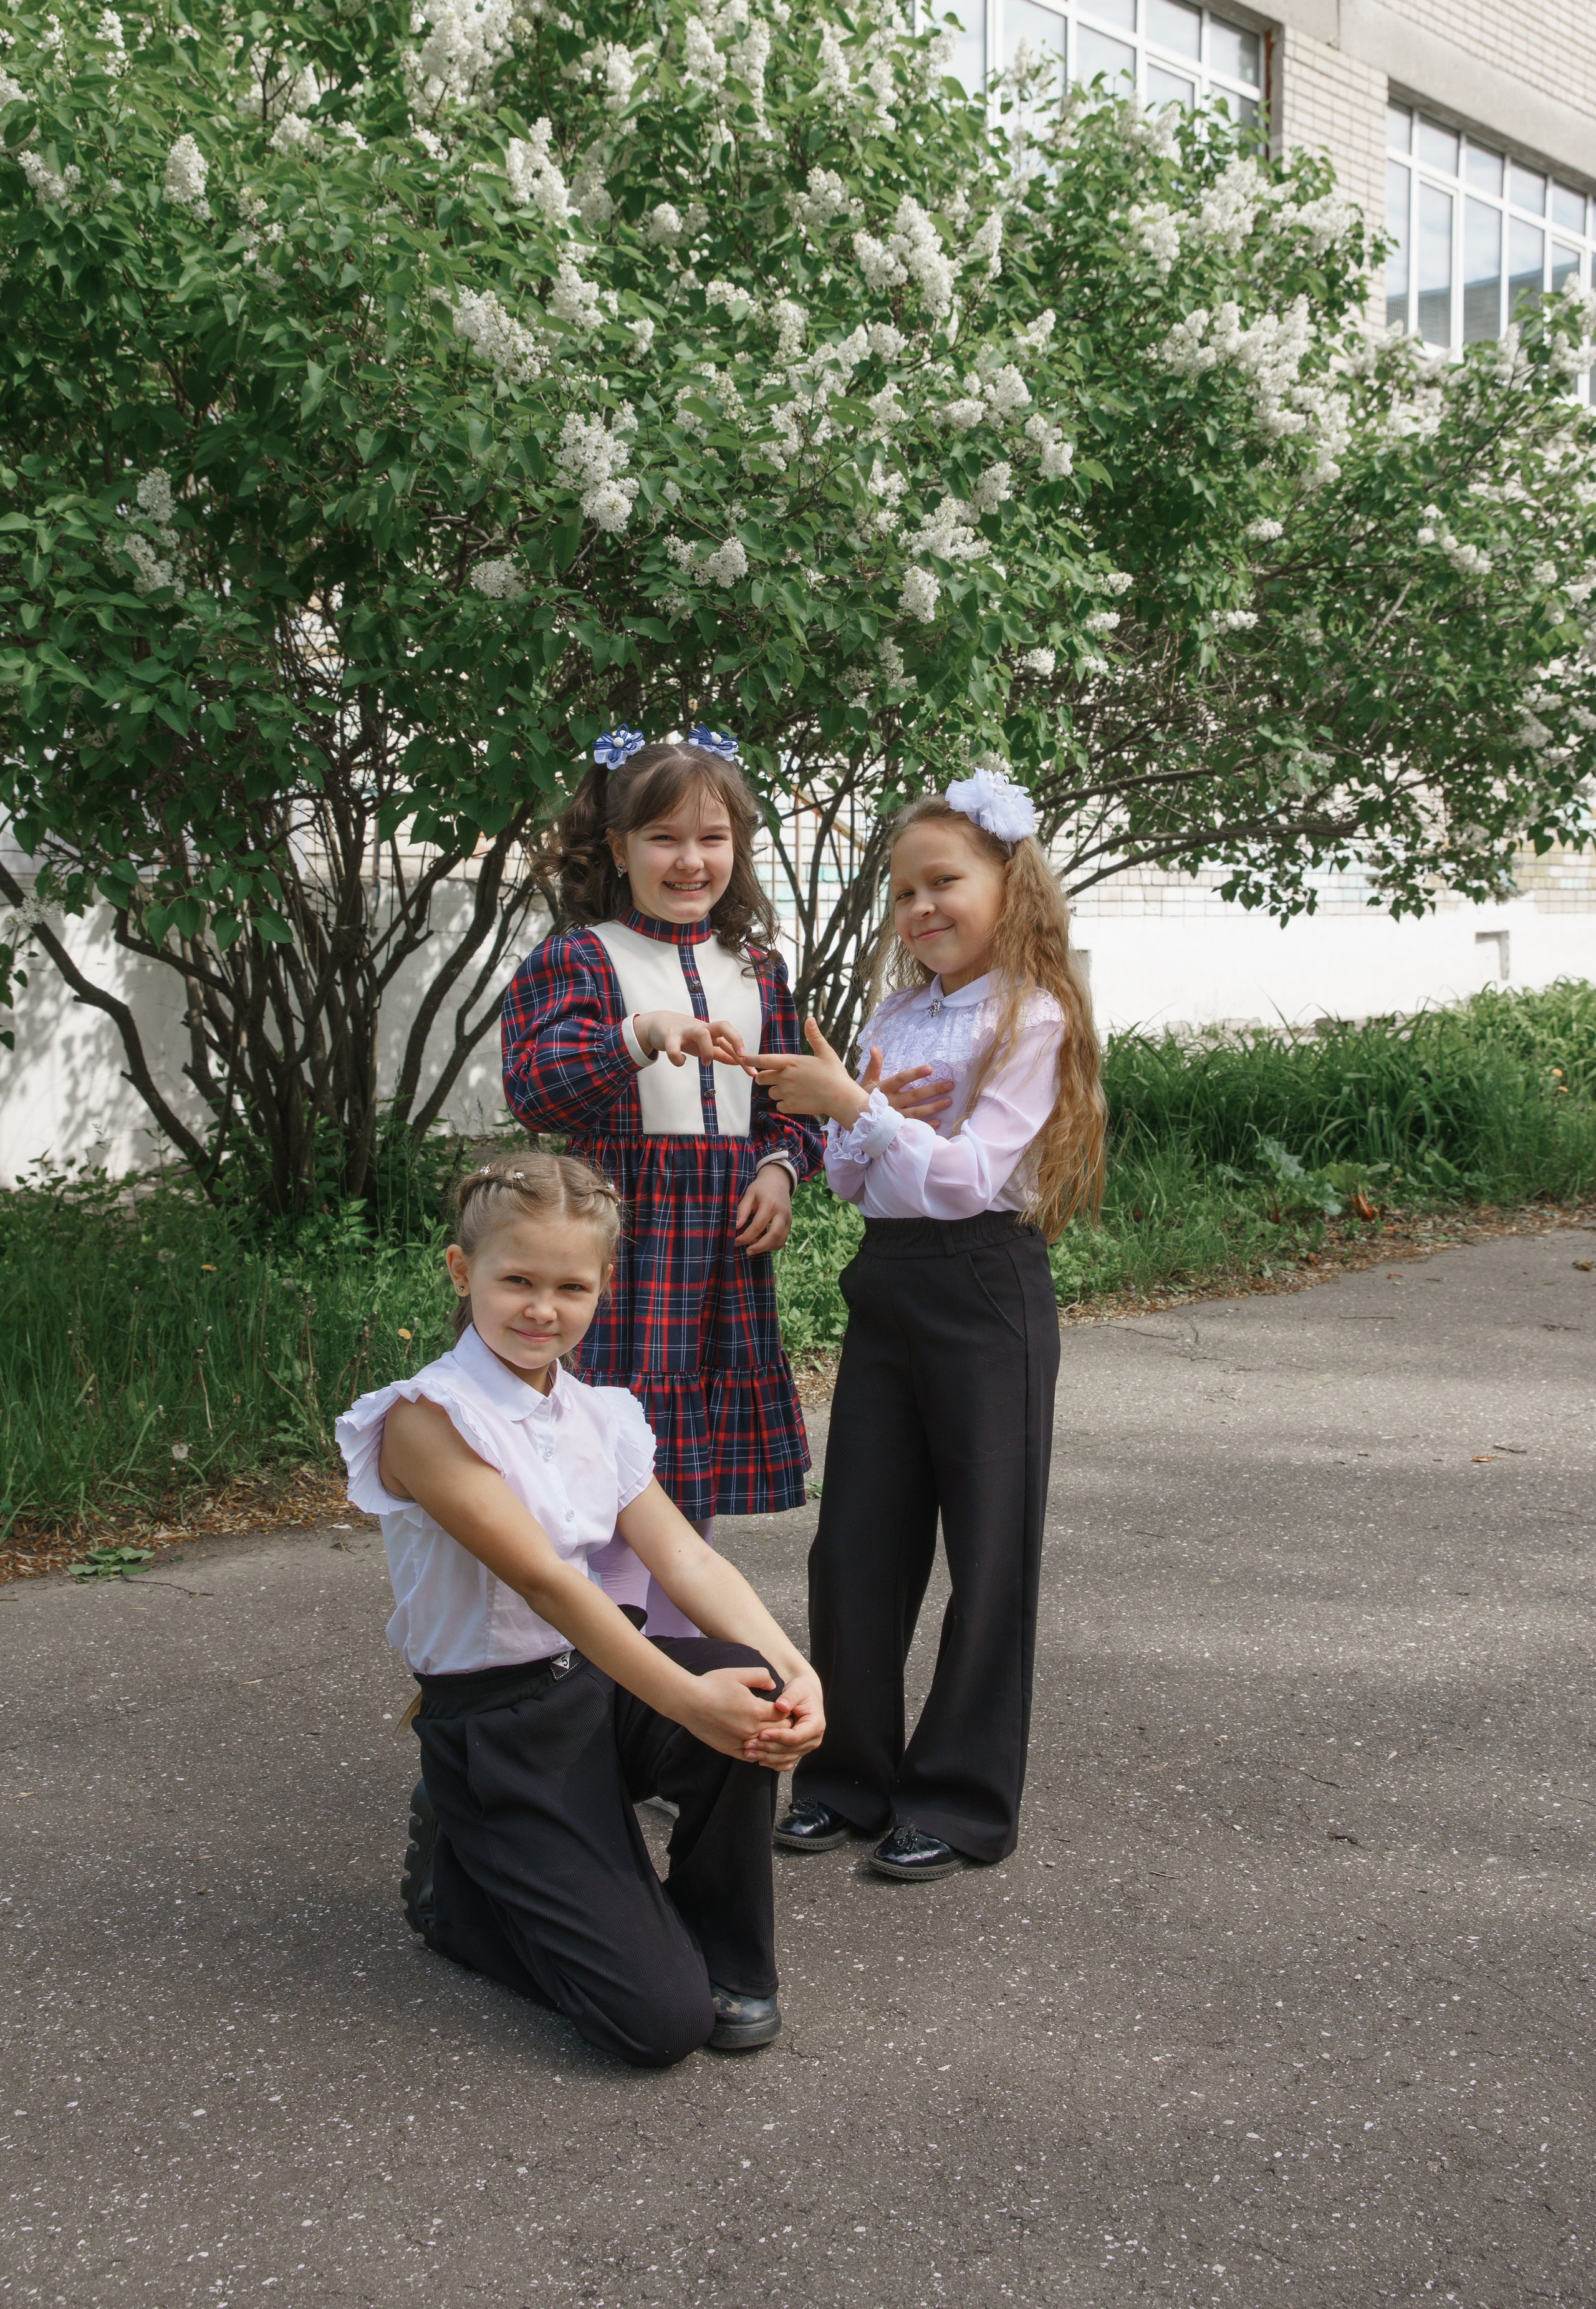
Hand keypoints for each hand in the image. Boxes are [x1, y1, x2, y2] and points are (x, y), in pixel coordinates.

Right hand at [633, 1009, 745, 1068]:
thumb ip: (721, 1053)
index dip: (743, 1054)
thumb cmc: (685, 1036)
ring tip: (705, 1063)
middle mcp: (701, 1028)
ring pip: (702, 1034)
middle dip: (735, 1039)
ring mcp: (685, 1031)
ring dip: (707, 1051)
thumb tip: (739, 1061)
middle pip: (723, 1025)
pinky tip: (681, 1062)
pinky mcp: (669, 1036)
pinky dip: (678, 1058)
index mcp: (711, 1032)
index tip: (751, 1071)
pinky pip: (674, 1048)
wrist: (658, 1024)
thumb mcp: (706, 1045)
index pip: (731, 1040)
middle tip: (741, 1056)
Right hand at [682, 1665, 791, 1762]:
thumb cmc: (712, 1685)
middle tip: (788, 1722)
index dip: (788, 1711)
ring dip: (774, 1742)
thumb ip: (761, 1676)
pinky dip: (759, 1753)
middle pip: (779, 1732)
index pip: (783, 1715)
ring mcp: (739, 1741)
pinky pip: (751, 1756)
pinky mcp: (729, 1750)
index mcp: (755, 1710)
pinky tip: (760, 1746)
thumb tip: (773, 1685)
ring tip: (778, 1736)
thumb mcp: (738, 1674)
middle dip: (785, 1727)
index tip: (788, 1708)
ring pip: (767, 1747)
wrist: (687, 1701)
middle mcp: (750, 1729)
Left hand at [733, 1163, 792, 1254]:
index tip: (736, 1242)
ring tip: (753, 1245)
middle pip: (774, 1235)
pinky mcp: (790, 1224)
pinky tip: (761, 1241)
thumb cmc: (761, 1188)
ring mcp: (788, 1219)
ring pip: (780, 1241)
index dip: (746, 1237)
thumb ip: (742, 1210)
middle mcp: (782, 1213)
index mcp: (770, 1204)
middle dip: (760, 1247)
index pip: (758, 1225)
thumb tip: (735, 1227)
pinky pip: (782, 1240)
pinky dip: (771, 1245)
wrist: (778, 1181)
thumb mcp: (749, 1194)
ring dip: (766, 1247)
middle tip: (747, 1252)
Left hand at [745, 1666, 824, 1766]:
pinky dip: (772, 1762)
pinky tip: (759, 1759)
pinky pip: (786, 1762)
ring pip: (786, 1758)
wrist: (804, 1694)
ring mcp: (806, 1747)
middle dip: (768, 1748)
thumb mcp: (797, 1689)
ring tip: (749, 1752)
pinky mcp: (798, 1751)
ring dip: (767, 1757)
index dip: (778, 1736)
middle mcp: (813, 1739)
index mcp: (816, 1725)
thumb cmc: (801, 1690)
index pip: (796, 1736)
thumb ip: (789, 1697)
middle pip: (789, 1750)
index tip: (762, 1733)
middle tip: (749, 1744)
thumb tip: (782, 1706)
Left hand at [747, 1018, 871, 1125]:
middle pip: (761, 1078)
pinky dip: (785, 1103)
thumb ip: (814, 1036)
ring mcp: (787, 1092)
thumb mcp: (826, 1052)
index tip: (743, 1058)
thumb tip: (810, 1019)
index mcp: (791, 1062)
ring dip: (777, 1091)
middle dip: (764, 1077)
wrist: (841, 1098)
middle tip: (775, 1077)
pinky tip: (797, 1100)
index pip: (764, 1060)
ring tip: (793, 1089)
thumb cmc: (834, 1074)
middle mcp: (785, 1077)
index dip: (751, 1059)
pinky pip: (779, 1105)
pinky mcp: (790, 1106)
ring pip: (771, 1092)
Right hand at [860, 1045, 953, 1124]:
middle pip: (914, 1095)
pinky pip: (913, 1127)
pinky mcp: (896, 1128)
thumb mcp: (867, 1080)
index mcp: (883, 1088)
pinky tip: (939, 1121)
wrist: (855, 1118)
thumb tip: (874, 1047)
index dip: (915, 1074)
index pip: (901, 1079)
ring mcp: (894, 1117)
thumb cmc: (864, 1096)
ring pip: (917, 1112)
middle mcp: (890, 1102)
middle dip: (933, 1090)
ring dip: (933, 1107)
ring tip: (948, 1101)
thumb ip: (874, 1064)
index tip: (930, 1068)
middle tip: (949, 1085)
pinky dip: (926, 1125)